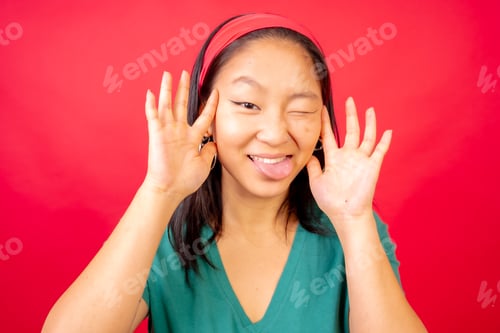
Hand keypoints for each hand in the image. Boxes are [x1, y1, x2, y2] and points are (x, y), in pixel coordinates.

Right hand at [142, 71, 217, 197]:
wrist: (170, 189)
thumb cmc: (186, 180)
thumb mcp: (205, 164)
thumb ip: (210, 151)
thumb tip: (215, 142)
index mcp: (193, 138)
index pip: (204, 116)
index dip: (210, 104)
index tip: (216, 92)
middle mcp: (179, 131)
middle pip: (182, 105)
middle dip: (184, 89)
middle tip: (185, 73)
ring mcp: (167, 132)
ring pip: (167, 105)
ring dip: (168, 90)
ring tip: (168, 75)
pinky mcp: (156, 134)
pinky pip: (152, 117)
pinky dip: (151, 105)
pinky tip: (150, 93)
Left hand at [307, 97, 391, 230]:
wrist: (346, 214)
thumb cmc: (330, 201)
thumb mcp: (316, 182)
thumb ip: (312, 167)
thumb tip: (307, 154)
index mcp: (334, 159)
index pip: (329, 136)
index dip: (325, 123)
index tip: (322, 110)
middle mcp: (348, 156)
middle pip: (350, 130)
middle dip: (349, 115)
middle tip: (349, 100)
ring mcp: (361, 160)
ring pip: (367, 136)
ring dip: (369, 123)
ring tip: (369, 109)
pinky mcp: (373, 166)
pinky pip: (380, 151)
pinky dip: (385, 141)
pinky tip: (388, 131)